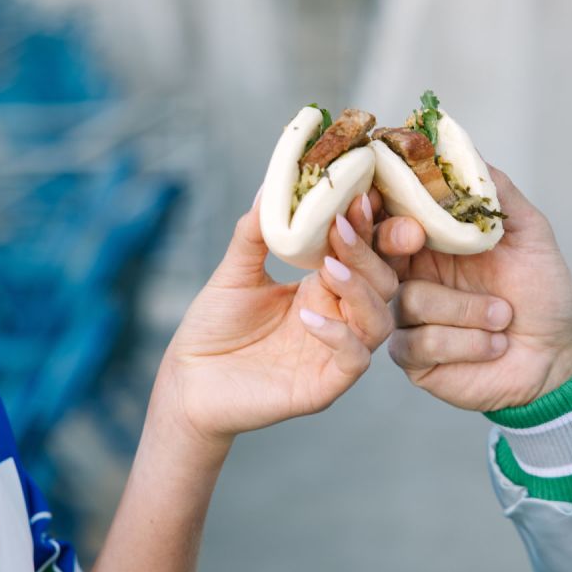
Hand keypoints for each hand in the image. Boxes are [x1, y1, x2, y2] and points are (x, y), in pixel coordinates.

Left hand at [153, 192, 397, 447]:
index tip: (358, 195)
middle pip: (383, 282)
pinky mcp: (325, 385)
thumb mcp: (234, 272)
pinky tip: (307, 318)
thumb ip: (255, 233)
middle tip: (342, 225)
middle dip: (367, 252)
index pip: (363, 254)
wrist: (188, 383)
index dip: (368, 226)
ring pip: (379, 320)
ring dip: (360, 290)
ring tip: (329, 268)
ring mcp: (335, 352)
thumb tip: (269, 186)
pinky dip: (339, 336)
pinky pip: (354, 360)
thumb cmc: (213, 329)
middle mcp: (338, 318)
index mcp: (323, 288)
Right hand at [375, 167, 571, 411]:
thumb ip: (494, 192)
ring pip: (408, 299)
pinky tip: (494, 345)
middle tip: (414, 238)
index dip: (375, 204)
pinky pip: (418, 341)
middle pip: (370, 255)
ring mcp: (407, 317)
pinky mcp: (413, 357)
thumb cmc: (542, 292)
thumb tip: (460, 146)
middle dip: (387, 243)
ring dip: (465, 309)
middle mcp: (411, 275)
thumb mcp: (529, 232)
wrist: (556, 355)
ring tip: (503, 316)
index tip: (375, 195)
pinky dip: (465, 342)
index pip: (387, 216)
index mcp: (430, 240)